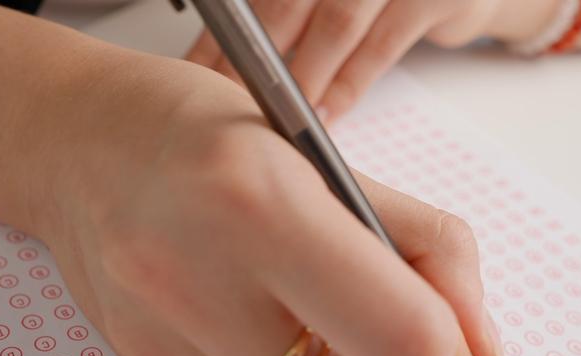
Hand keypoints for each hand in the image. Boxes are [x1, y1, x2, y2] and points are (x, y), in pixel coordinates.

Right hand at [31, 54, 502, 355]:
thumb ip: (422, 246)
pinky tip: (294, 337)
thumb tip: (480, 350)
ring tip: (360, 344)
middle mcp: (195, 276)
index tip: (461, 350)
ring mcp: (161, 332)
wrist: (75, 141)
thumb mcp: (326, 153)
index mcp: (259, 200)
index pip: (398, 336)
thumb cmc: (202, 129)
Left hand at [186, 0, 502, 120]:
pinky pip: (383, 44)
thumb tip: (222, 64)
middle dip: (253, 61)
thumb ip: (289, 14)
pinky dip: (351, 84)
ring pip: (335, 21)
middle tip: (229, 107)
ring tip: (280, 120)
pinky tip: (328, 115)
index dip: (222, 35)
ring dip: (303, 78)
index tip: (197, 77)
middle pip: (285, 1)